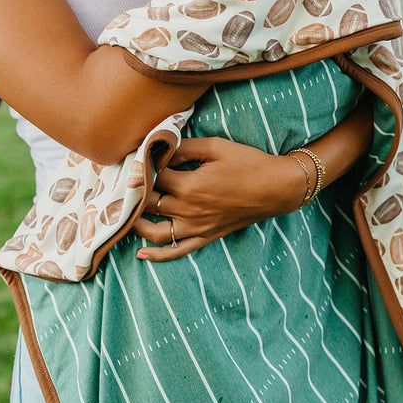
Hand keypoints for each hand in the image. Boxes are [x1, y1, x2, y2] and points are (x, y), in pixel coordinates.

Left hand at [133, 137, 307, 261]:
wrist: (276, 188)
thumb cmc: (248, 163)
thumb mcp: (216, 146)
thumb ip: (185, 148)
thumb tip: (162, 149)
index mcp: (190, 185)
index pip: (154, 176)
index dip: (144, 165)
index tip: (138, 157)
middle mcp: (189, 210)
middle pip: (149, 203)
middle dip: (135, 192)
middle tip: (126, 181)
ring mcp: (196, 227)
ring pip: (155, 232)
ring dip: (137, 223)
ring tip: (127, 211)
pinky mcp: (205, 236)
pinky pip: (177, 251)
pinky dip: (157, 256)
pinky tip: (141, 254)